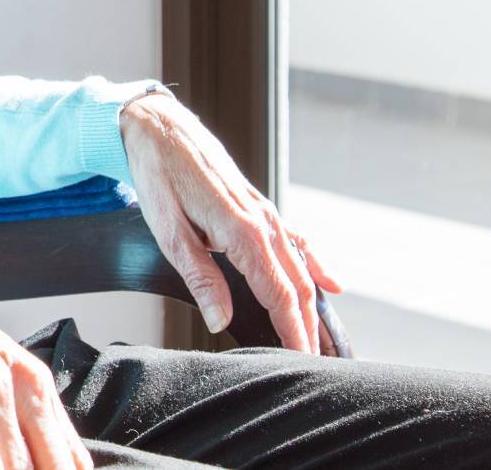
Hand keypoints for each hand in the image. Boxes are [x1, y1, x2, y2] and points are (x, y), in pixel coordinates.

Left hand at [118, 92, 344, 352]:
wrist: (159, 127)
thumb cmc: (159, 176)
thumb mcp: (168, 231)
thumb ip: (200, 277)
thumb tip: (221, 321)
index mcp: (241, 231)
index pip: (278, 294)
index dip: (292, 331)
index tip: (303, 361)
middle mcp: (262, 221)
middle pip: (296, 285)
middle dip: (309, 327)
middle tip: (320, 364)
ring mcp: (265, 212)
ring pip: (299, 266)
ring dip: (314, 305)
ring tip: (327, 340)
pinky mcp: (259, 206)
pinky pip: (295, 241)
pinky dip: (315, 265)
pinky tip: (331, 285)